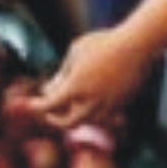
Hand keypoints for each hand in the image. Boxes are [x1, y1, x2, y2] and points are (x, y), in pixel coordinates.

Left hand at [31, 27, 154, 127]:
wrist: (137, 46)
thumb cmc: (103, 44)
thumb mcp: (75, 53)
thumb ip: (61, 74)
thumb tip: (49, 89)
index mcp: (75, 86)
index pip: (49, 105)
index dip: (36, 107)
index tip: (29, 105)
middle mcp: (91, 101)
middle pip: (67, 123)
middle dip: (54, 120)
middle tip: (48, 113)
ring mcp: (108, 105)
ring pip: (86, 122)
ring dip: (75, 117)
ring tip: (68, 106)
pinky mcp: (122, 105)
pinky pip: (103, 117)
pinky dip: (92, 114)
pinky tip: (88, 104)